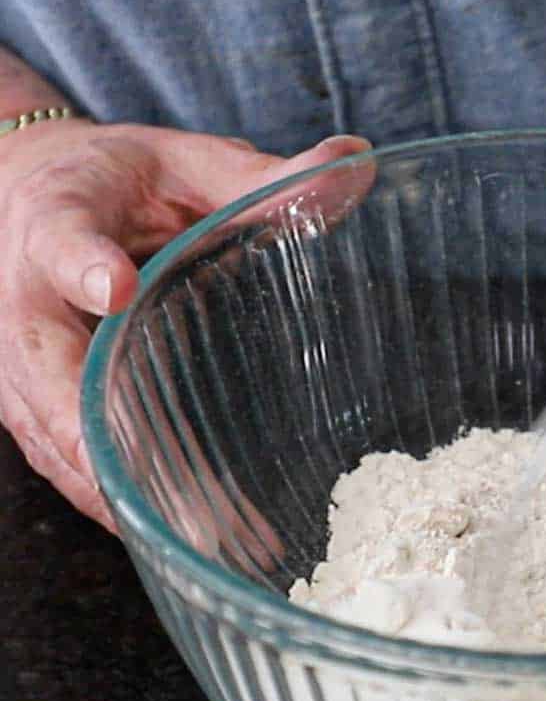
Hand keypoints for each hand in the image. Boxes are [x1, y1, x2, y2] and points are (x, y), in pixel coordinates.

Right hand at [0, 98, 368, 529]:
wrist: (23, 194)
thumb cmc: (117, 181)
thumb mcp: (186, 160)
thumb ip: (263, 176)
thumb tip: (357, 162)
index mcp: (54, 216)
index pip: (60, 240)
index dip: (83, 266)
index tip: (113, 287)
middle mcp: (19, 301)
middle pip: (47, 377)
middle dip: (114, 441)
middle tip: (196, 499)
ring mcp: (18, 366)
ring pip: (58, 441)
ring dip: (131, 496)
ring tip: (217, 540)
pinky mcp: (35, 406)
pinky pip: (71, 462)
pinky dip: (126, 503)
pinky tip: (192, 537)